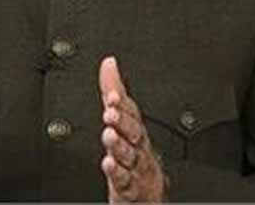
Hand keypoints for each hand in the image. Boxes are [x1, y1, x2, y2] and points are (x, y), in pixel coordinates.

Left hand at [99, 56, 166, 202]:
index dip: (121, 102)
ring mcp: (135, 166)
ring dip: (119, 144)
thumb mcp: (122, 118)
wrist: (146, 190)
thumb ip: (113, 90)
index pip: (130, 112)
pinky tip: (109, 164)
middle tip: (111, 113)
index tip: (112, 95)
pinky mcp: (129, 186)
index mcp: (134, 128)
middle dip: (122, 121)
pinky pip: (124, 179)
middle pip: (133, 131)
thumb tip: (109, 63)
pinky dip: (118, 172)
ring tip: (109, 135)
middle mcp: (137, 146)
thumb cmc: (133, 151)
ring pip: (129, 154)